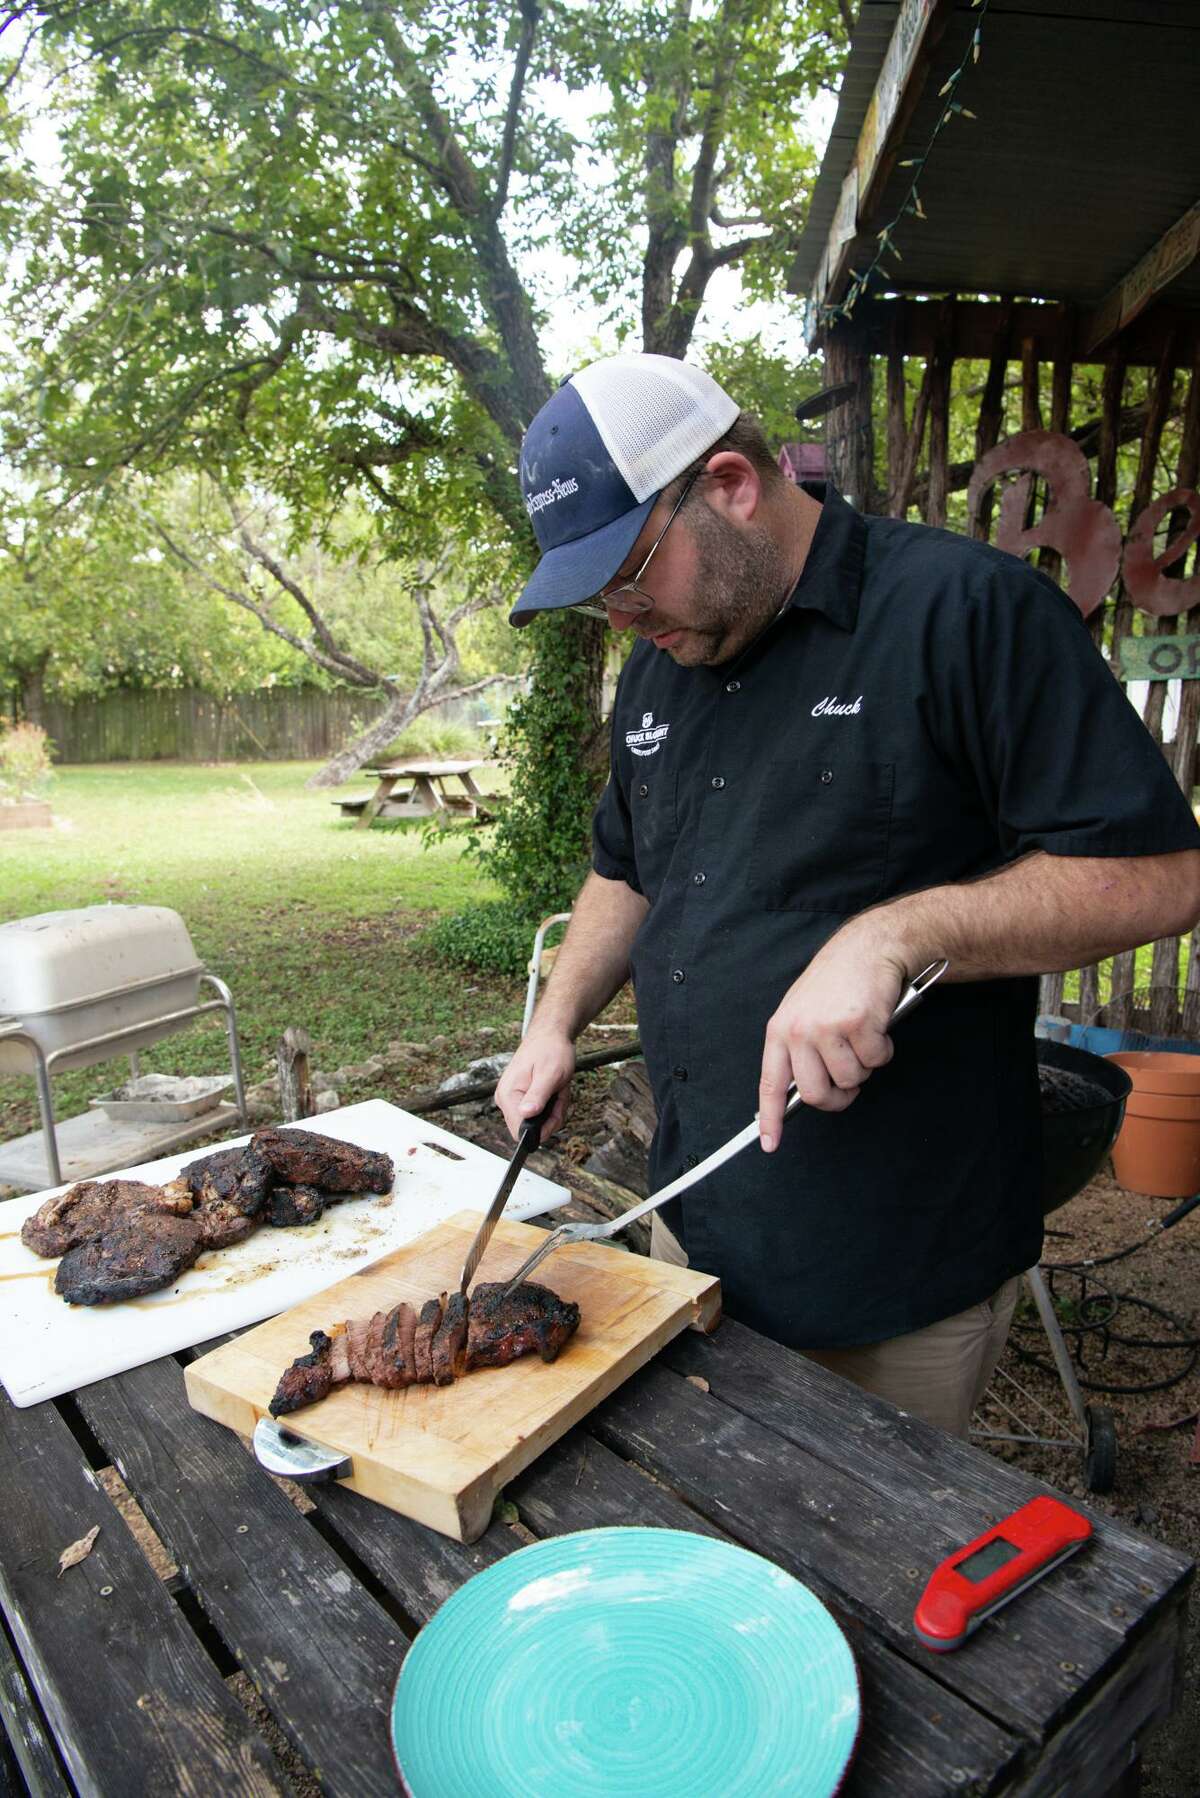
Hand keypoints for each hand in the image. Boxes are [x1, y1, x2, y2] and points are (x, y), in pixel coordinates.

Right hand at [494, 1028, 575, 1142]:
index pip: (520, 1132)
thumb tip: (526, 1115)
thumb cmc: (550, 1050)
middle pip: (532, 1129)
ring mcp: (513, 1100)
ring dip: (555, 1109)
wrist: (549, 1036)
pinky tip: (554, 1090)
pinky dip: (553, 1105)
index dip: (543, 1127)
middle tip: (558, 1094)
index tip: (555, 1108)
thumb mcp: (549, 1074)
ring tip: (557, 1089)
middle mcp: (506, 1099)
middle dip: (552, 1116)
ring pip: (539, 1123)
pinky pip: (540, 1114)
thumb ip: (537, 1096)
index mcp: (508, 1094)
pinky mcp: (521, 1099)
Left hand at [758, 923, 910, 1148]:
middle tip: (850, 1084)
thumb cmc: (838, 983)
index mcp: (780, 1030)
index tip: (770, 1144)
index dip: (770, 1118)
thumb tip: (805, 1091)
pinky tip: (878, 1025)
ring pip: (851, 1079)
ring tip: (863, 1038)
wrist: (867, 948)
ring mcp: (828, 1027)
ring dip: (865, 1066)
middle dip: (839, 1097)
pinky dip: (884, 1049)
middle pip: (816, 1094)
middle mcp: (799, 1030)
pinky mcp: (858, 1023)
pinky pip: (876, 1060)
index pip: (771, 1083)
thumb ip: (800, 1049)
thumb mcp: (804, 1012)